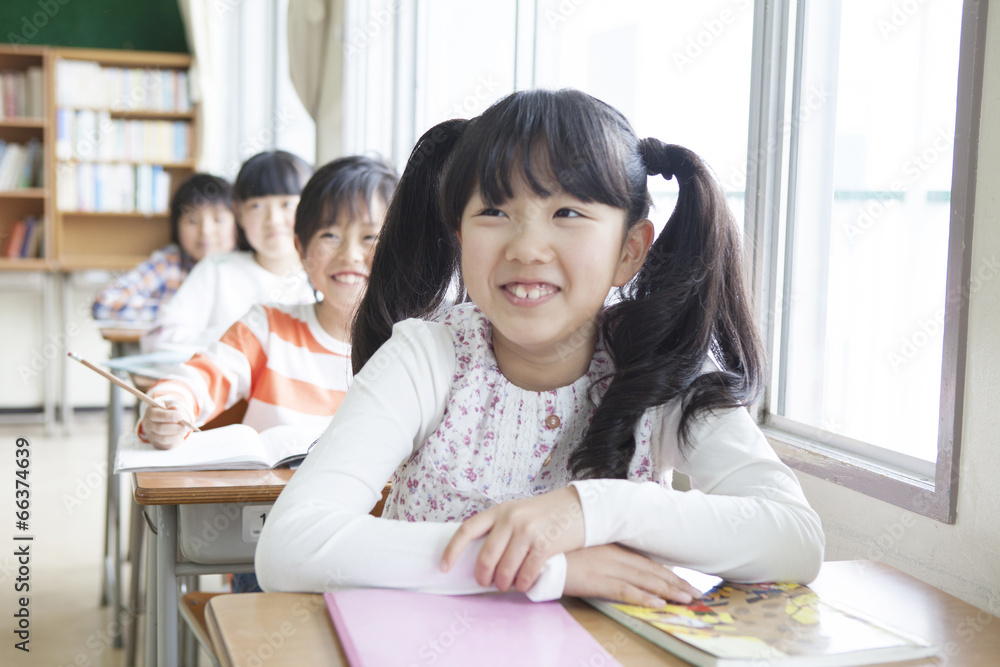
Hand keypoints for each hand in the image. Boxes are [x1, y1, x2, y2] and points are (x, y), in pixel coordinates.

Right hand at [141, 397, 193, 449]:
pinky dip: (177, 440)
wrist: (170, 418)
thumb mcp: (173, 404)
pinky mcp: (157, 444)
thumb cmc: (171, 410)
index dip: (168, 416)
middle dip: (175, 428)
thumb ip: (175, 405)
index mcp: (150, 411)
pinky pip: (168, 445)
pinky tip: (180, 434)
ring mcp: (151, 435)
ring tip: (185, 429)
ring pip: (164, 439)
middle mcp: (148, 424)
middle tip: (186, 426)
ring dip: (177, 435)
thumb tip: (175, 408)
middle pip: (159, 428)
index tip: (180, 416)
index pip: (155, 415)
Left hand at [441, 487, 584, 592]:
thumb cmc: (547, 513)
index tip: (444, 566)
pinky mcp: (545, 544)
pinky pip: (526, 572)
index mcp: (500, 510)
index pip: (468, 529)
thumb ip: (500, 527)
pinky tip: (524, 583)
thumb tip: (480, 555)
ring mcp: (528, 531)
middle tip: (487, 582)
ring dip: (504, 583)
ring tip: (507, 584)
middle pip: (486, 556)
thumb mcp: (519, 511)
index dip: (452, 550)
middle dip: (484, 575)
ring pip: (505, 568)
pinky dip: (523, 583)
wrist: (580, 507)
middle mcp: (511, 519)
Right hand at [564, 544, 701, 606]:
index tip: (683, 582)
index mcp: (611, 546)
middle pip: (651, 570)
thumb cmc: (556, 550)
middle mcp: (613, 554)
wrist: (535, 551)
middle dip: (675, 583)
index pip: (646, 561)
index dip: (667, 573)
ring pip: (644, 580)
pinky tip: (658, 604)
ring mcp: (606, 566)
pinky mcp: (596, 580)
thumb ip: (600, 555)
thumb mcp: (583, 548)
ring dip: (668, 591)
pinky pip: (624, 591)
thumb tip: (615, 565)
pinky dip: (643, 598)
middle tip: (696, 593)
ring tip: (687, 599)